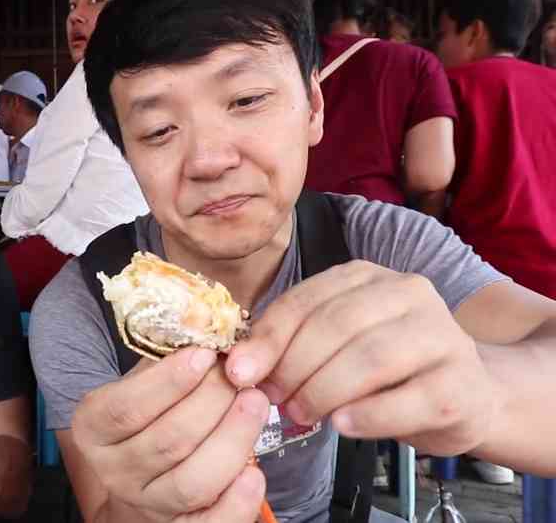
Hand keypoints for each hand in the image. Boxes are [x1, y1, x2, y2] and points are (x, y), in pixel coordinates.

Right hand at [71, 347, 269, 521]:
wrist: (141, 465)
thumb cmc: (149, 409)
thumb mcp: (143, 380)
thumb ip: (167, 360)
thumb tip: (209, 332)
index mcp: (93, 427)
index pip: (127, 408)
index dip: (168, 382)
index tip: (205, 355)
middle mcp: (113, 470)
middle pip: (168, 441)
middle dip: (213, 403)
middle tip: (240, 377)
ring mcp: (146, 503)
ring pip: (193, 481)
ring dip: (233, 440)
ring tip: (255, 404)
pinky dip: (236, 502)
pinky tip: (255, 473)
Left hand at [224, 260, 497, 456]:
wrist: (464, 395)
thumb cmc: (384, 370)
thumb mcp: (333, 344)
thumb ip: (290, 345)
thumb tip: (239, 366)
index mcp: (367, 277)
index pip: (305, 300)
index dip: (267, 339)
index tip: (238, 373)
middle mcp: (408, 293)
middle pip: (335, 326)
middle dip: (293, 367)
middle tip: (274, 400)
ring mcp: (441, 336)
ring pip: (369, 359)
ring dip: (323, 392)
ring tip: (301, 414)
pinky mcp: (461, 384)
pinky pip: (406, 400)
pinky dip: (366, 416)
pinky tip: (341, 425)